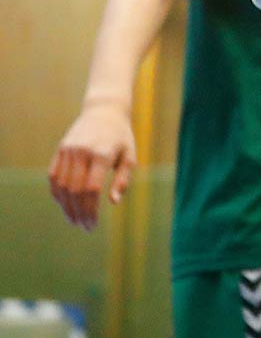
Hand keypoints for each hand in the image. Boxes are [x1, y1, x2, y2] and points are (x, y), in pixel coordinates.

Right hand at [48, 104, 135, 229]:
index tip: (92, 224)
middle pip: (74, 190)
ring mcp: (68, 150)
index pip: (91, 189)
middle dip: (78, 212)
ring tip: (73, 219)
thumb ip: (123, 179)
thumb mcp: (129, 156)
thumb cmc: (121, 137)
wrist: (104, 111)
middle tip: (83, 226)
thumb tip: (113, 202)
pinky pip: (53, 176)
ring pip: (61, 185)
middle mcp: (82, 152)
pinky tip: (64, 204)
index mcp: (102, 154)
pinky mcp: (60, 150)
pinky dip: (57, 193)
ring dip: (65, 206)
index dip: (90, 210)